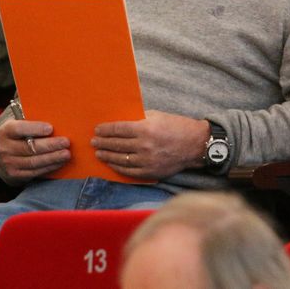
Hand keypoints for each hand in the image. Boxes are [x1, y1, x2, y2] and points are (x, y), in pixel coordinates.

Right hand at [0, 119, 70, 182]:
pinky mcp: (15, 175)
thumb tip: (53, 113)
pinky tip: (59, 162)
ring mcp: (9, 163)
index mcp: (6, 131)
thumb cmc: (18, 133)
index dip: (35, 128)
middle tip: (65, 142)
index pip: (19, 129)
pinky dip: (49, 167)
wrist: (2, 152)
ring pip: (34, 162)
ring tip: (66, 153)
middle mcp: (5, 148)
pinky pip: (35, 172)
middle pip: (30, 147)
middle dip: (50, 145)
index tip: (50, 128)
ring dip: (52, 158)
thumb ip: (30, 117)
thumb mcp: (18, 122)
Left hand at [92, 110, 208, 180]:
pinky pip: (130, 171)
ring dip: (107, 156)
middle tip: (94, 142)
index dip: (105, 130)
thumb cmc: (176, 126)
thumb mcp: (156, 116)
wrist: (195, 145)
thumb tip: (119, 122)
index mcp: (145, 129)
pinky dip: (118, 168)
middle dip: (103, 143)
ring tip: (99, 153)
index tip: (97, 129)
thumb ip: (137, 119)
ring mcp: (147, 161)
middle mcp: (144, 146)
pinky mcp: (151, 172)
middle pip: (116, 144)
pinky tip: (112, 164)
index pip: (118, 129)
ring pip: (121, 159)